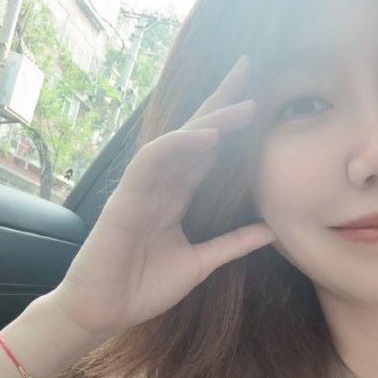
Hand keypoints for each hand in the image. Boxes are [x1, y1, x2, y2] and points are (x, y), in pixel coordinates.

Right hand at [47, 55, 273, 339]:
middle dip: (220, 102)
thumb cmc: (143, 287)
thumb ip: (231, 245)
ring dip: (209, 121)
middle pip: (194, 134)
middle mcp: (161, 186)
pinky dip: (176, 146)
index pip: (207, 153)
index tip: (258, 99)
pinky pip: (151, 161)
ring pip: (176, 142)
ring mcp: (142, 189)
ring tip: (243, 106)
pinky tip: (205, 136)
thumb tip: (271, 230)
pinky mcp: (125, 198)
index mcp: (177, 199)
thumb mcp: (200, 264)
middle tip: (247, 67)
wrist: (105, 310)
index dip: (230, 125)